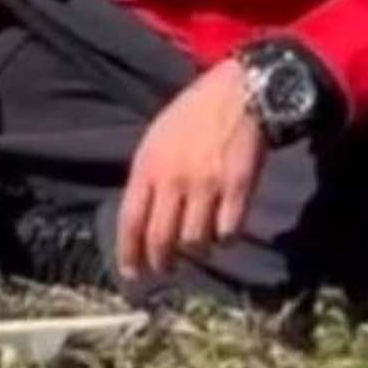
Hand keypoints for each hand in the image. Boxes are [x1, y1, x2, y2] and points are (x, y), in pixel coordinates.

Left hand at [116, 58, 266, 283]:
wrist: (238, 92)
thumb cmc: (194, 114)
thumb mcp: (157, 138)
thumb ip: (149, 176)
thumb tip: (142, 219)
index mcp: (148, 166)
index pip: (130, 222)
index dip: (128, 254)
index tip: (132, 274)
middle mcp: (173, 180)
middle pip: (161, 240)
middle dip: (161, 264)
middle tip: (166, 271)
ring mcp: (207, 186)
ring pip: (196, 243)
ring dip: (197, 253)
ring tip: (200, 248)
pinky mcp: (238, 189)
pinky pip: (228, 232)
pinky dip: (225, 240)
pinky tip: (224, 232)